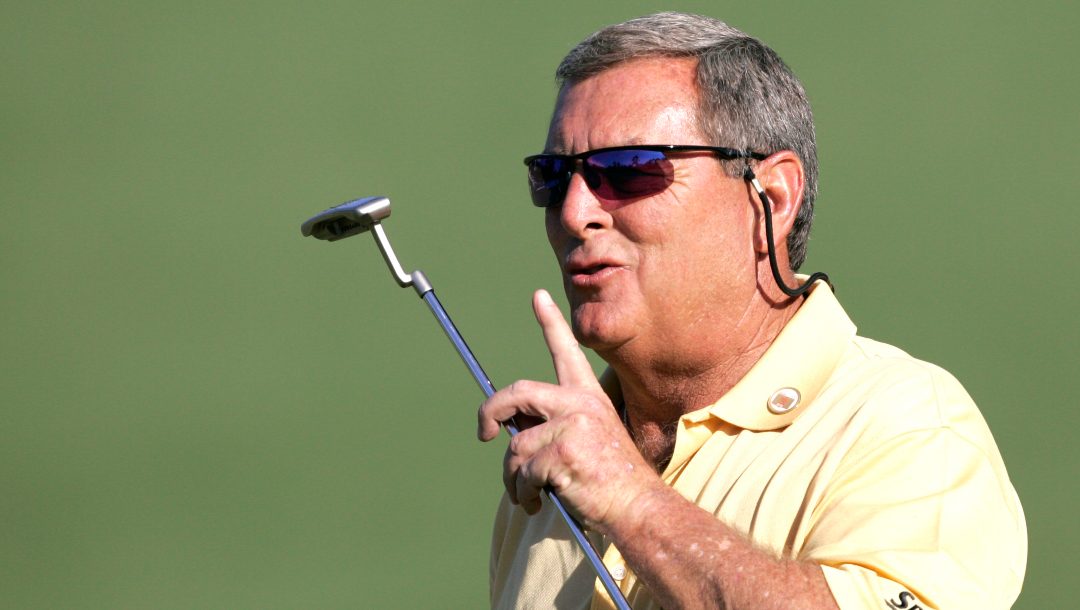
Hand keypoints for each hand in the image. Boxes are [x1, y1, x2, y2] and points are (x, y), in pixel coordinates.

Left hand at [477, 289, 656, 529]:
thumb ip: (554, 425)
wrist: (636, 506)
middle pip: (517, 392)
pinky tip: (537, 501)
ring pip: (515, 445)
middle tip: (485, 434)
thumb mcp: (588, 439)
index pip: (566, 350)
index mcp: (588, 396)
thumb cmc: (610, 479)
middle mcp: (580, 404)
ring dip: (511, 476)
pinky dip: (523, 492)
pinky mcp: (563, 453)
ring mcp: (572, 427)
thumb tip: (509, 428)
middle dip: (490, 412)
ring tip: (526, 493)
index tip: (538, 296)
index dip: (551, 321)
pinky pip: (522, 472)